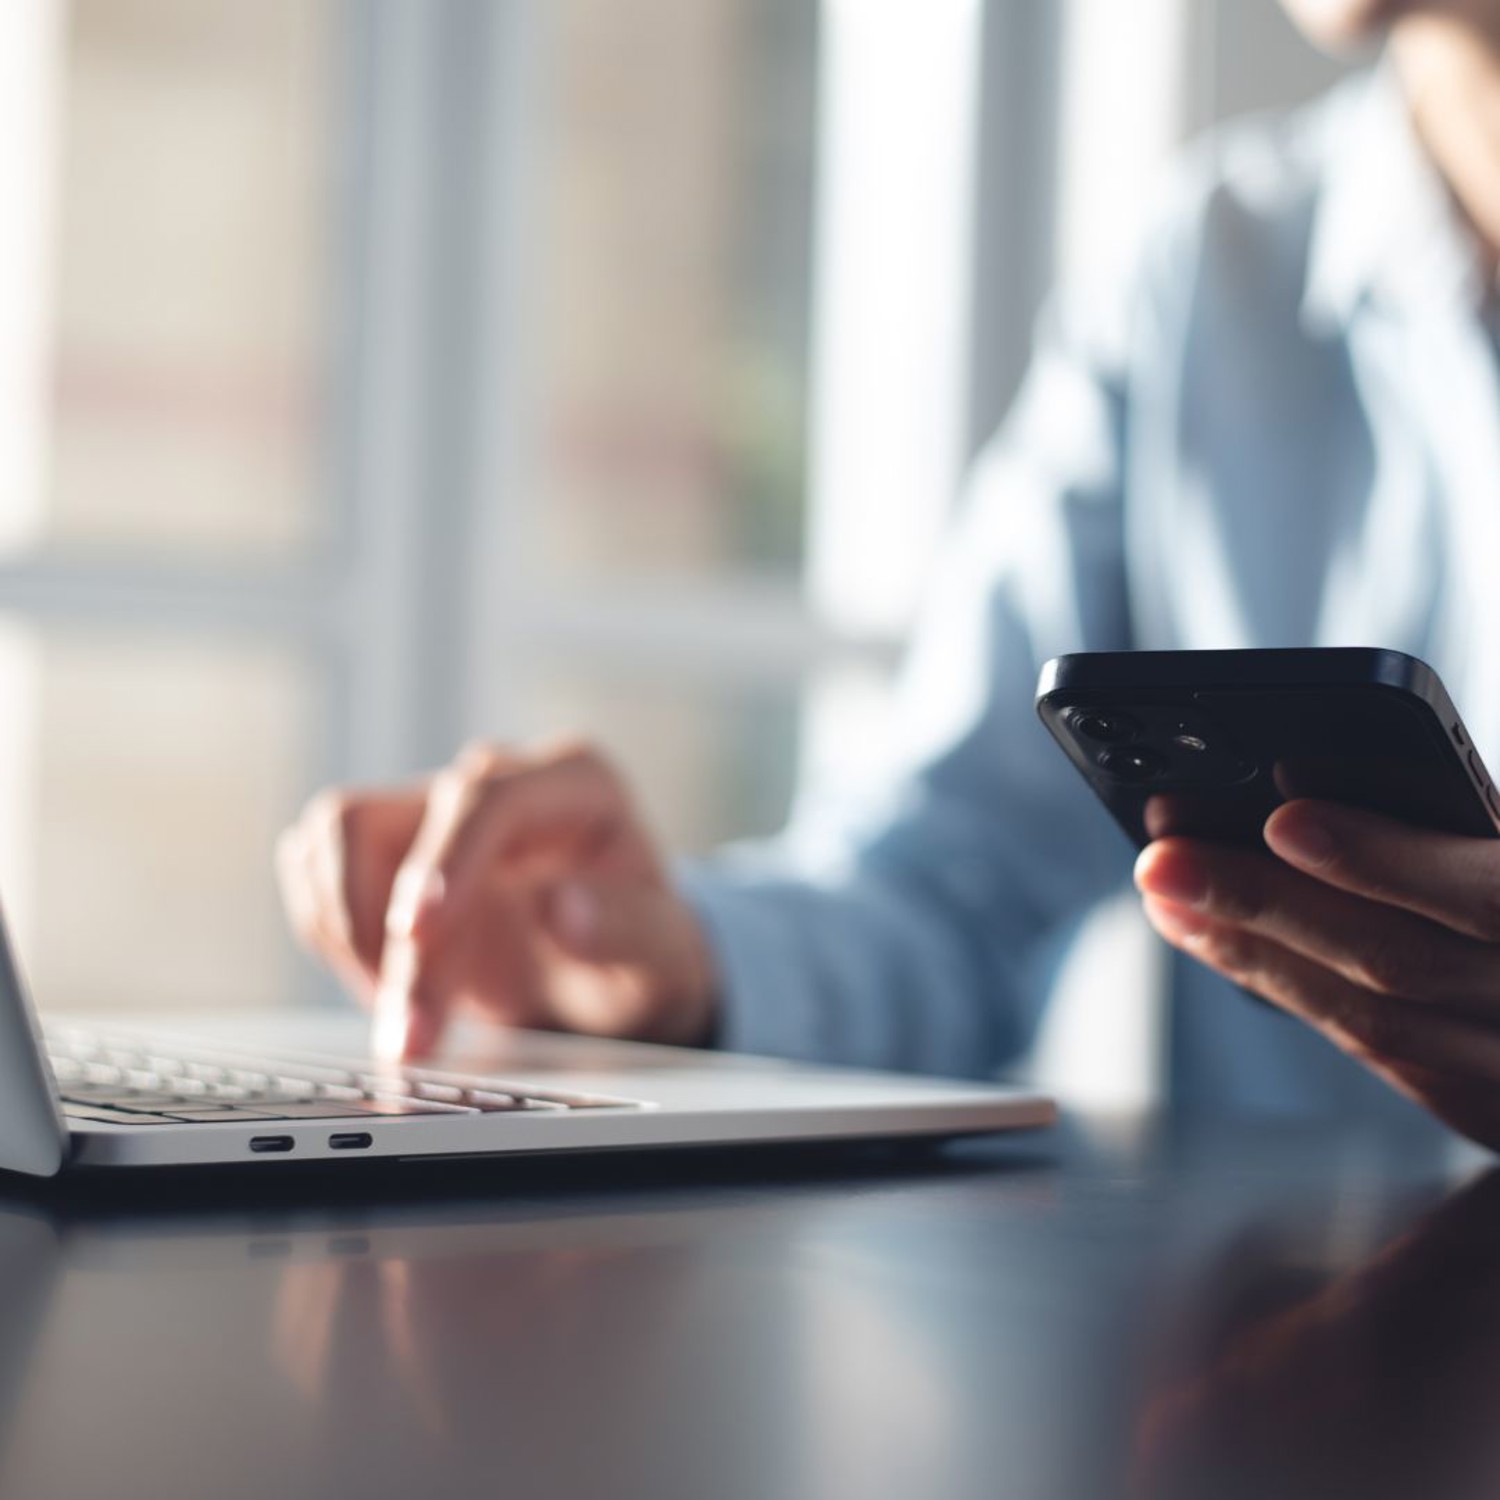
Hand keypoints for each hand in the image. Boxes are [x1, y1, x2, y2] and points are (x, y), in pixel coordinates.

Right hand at [276, 741, 718, 1060]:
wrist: (614, 972)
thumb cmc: (645, 951)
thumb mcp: (662, 955)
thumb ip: (625, 929)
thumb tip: (562, 909)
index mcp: (576, 783)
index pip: (489, 797)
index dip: (444, 861)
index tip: (420, 933)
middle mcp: (498, 783)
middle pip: (402, 825)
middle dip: (391, 938)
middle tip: (412, 1033)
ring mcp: (437, 811)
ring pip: (338, 832)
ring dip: (344, 929)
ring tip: (400, 1012)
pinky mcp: (391, 848)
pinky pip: (320, 868)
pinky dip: (331, 933)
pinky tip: (387, 990)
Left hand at [1135, 798, 1499, 1151]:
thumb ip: (1468, 829)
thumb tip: (1318, 793)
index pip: (1491, 894)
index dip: (1388, 858)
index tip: (1288, 819)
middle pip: (1400, 962)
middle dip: (1268, 907)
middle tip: (1161, 858)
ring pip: (1377, 1020)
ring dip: (1256, 956)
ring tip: (1168, 896)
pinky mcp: (1497, 1113)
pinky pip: (1388, 1056)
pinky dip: (1298, 996)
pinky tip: (1226, 948)